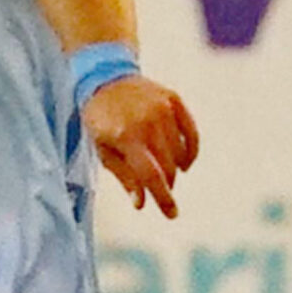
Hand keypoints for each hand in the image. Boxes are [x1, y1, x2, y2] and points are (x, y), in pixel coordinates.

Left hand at [84, 75, 198, 218]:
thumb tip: (141, 203)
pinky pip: (191, 133)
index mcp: (126, 136)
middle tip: (160, 190)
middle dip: (166, 184)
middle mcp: (148, 122)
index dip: (163, 198)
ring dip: (174, 169)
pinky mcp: (174, 100)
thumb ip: (124, 176)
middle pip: (168, 166)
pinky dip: (190, 151)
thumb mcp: (103, 149)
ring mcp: (163, 109)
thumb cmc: (100, 119)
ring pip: (179, 153)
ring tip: (163, 171)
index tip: (172, 214)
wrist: (106, 78)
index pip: (151, 175)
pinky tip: (185, 163)